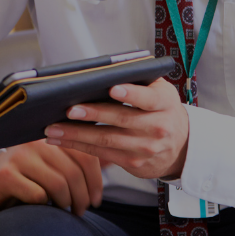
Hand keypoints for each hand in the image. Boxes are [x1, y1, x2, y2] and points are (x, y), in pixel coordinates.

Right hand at [0, 140, 104, 215]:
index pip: (85, 156)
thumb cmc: (21, 175)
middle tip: (81, 211)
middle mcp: (36, 143)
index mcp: (51, 137)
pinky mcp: (7, 174)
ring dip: (66, 203)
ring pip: (58, 184)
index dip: (96, 181)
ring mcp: (20, 157)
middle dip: (82, 197)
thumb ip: (74, 161)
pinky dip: (44, 206)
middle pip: (73, 172)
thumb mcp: (48, 165)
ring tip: (65, 211)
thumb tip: (111, 161)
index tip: (96, 200)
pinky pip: (38, 195)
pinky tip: (42, 208)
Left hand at [44, 78, 188, 179]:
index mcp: (164, 103)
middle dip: (93, 114)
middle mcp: (158, 126)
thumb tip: (103, 72)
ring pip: (106, 140)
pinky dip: (78, 146)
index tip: (112, 88)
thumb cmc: (162, 110)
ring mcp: (146, 147)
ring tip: (53, 128)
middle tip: (69, 109)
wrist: (181, 145)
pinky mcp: (133, 163)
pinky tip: (61, 139)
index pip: (148, 97)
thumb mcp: (160, 91)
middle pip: (121, 119)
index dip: (131, 93)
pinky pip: (101, 153)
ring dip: (76, 134)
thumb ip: (139, 81)